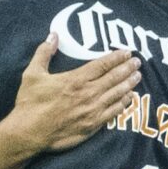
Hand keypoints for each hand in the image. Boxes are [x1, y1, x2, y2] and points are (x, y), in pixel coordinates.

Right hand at [1, 36, 140, 156]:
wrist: (29, 133)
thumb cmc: (30, 103)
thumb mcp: (32, 74)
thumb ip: (44, 53)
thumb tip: (53, 35)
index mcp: (75, 79)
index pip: (102, 65)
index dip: (116, 57)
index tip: (127, 52)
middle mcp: (88, 94)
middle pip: (114, 78)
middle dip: (127, 68)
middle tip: (138, 62)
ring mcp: (92, 111)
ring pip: (117, 95)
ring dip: (129, 85)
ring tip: (138, 77)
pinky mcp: (92, 126)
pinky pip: (113, 113)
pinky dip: (123, 104)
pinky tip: (130, 99)